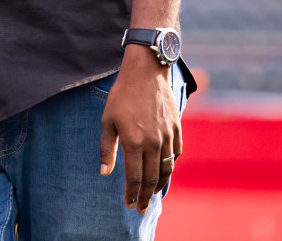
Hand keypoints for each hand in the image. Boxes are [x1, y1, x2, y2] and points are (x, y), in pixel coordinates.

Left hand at [99, 46, 180, 212]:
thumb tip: (104, 173)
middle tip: (142, 208)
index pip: (134, 177)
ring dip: (159, 185)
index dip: (132, 194)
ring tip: (152, 194)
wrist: (145, 72)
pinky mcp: (177, 129)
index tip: (129, 205)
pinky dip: (171, 166)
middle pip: (152, 178)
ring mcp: (168, 136)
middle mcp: (154, 142)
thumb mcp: (107, 120)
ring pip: (167, 169)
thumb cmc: (122, 95)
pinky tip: (164, 171)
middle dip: (146, 196)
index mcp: (134, 141)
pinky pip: (176, 154)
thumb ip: (107, 148)